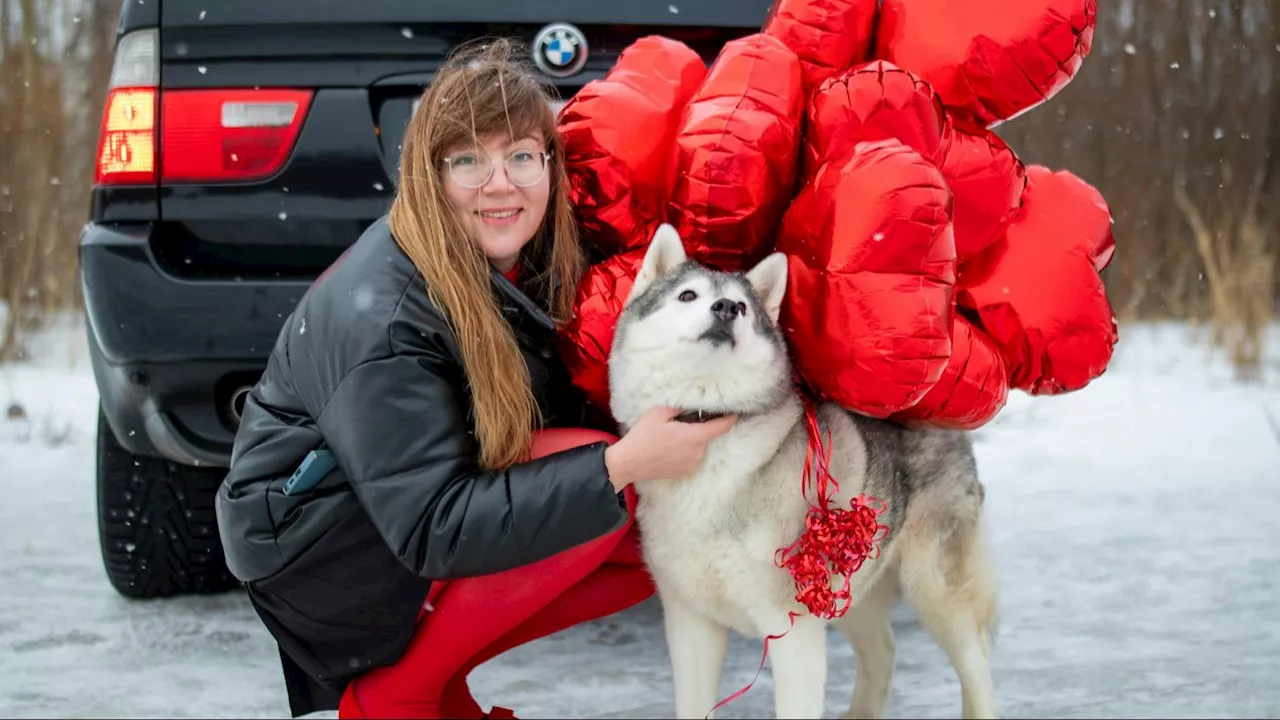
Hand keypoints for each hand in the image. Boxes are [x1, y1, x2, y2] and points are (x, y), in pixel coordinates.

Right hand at [604, 406, 737, 490]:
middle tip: (681, 422)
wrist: (629, 462)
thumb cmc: (643, 436)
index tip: (734, 412)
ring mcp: (692, 464)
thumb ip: (680, 407)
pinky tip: (668, 448)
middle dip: (699, 427)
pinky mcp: (684, 472)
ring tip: (671, 436)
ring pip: (698, 447)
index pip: (722, 427)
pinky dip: (685, 451)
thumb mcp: (660, 413)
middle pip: (707, 436)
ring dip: (691, 440)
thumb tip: (692, 405)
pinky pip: (691, 457)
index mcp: (695, 436)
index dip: (730, 418)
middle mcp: (698, 453)